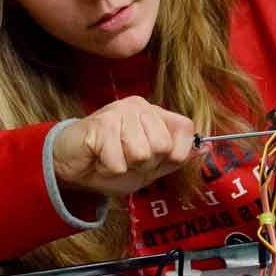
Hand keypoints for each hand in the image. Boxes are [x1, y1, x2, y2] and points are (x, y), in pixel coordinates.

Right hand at [53, 96, 198, 196]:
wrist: (71, 166)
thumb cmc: (110, 163)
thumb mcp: (150, 167)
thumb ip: (175, 158)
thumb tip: (205, 148)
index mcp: (155, 113)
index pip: (185, 130)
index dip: (173, 154)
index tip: (152, 159)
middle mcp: (140, 106)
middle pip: (163, 146)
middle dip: (145, 164)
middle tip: (125, 159)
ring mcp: (120, 112)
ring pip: (142, 154)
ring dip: (125, 167)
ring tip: (111, 157)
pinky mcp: (102, 124)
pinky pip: (118, 161)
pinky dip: (108, 169)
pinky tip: (99, 158)